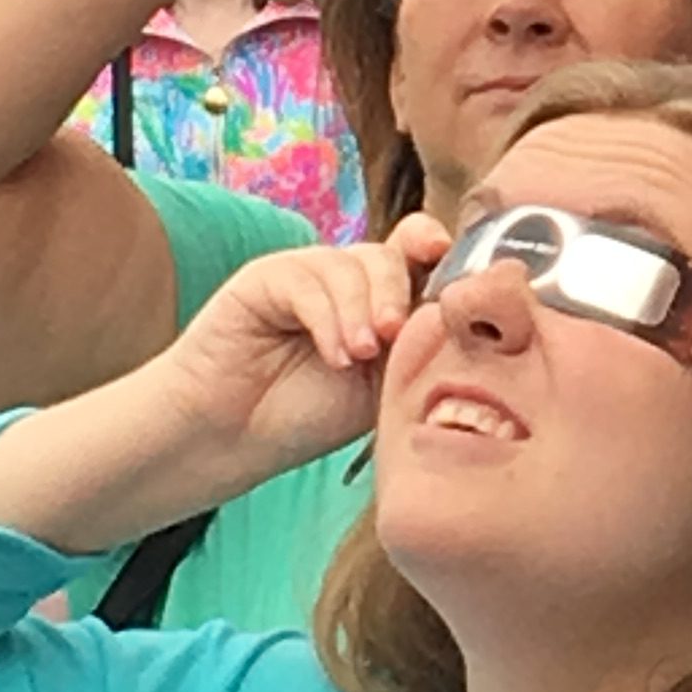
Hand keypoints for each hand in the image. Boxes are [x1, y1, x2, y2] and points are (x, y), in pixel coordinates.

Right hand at [159, 225, 452, 480]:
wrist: (231, 438)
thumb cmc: (306, 417)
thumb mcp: (379, 384)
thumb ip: (414, 347)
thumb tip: (461, 318)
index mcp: (381, 298)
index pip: (421, 255)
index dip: (443, 259)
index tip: (461, 286)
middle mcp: (346, 278)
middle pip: (391, 253)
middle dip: (400, 292)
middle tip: (396, 337)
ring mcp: (306, 272)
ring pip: (352, 263)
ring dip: (362, 310)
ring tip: (358, 357)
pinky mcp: (265, 276)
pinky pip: (307, 280)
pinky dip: (328, 318)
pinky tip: (333, 356)